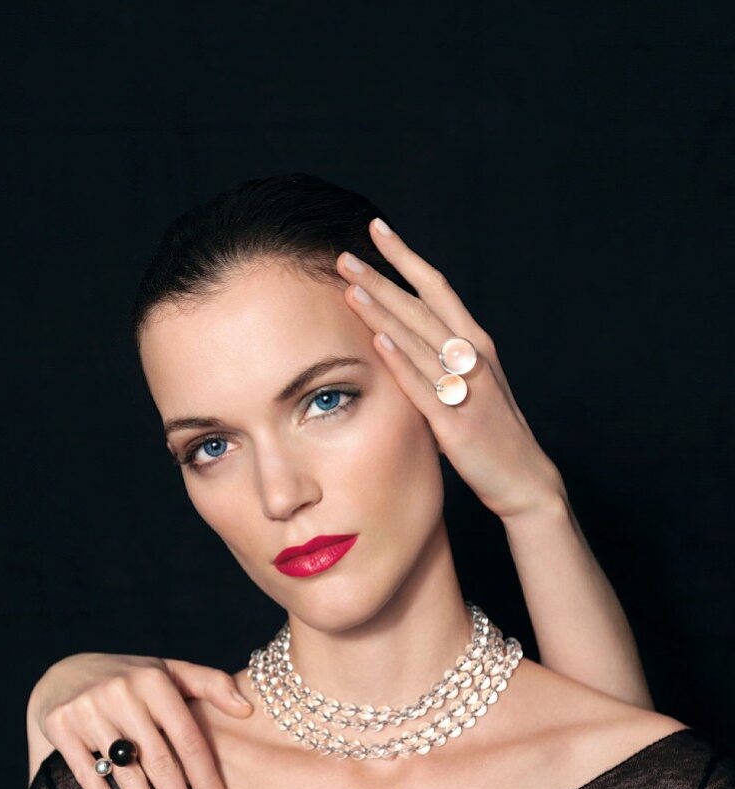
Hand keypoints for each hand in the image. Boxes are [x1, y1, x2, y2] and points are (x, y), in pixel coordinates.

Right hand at [26, 652, 252, 788]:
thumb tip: (248, 709)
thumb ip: (210, 684)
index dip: (207, 780)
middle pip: (160, 762)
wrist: (64, 671)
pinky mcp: (60, 725)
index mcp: (155, 680)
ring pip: (127, 773)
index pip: (189, 739)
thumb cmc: (131, 679)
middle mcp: (122, 692)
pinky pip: (87, 773)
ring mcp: (89, 708)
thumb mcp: (169, 672)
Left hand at [336, 218, 566, 520]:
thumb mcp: (469, 385)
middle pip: (421, 307)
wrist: (523, 479)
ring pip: (419, 340)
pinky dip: (403, 362)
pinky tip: (379, 341)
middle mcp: (474, 357)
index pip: (437, 288)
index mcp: (476, 343)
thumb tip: (400, 341)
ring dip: (383, 312)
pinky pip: (425, 386)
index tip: (377, 230)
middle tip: (345, 255)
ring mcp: (467, 387)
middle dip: (382, 278)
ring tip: (350, 286)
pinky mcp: (456, 421)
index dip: (406, 257)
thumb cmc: (491, 432)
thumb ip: (439, 361)